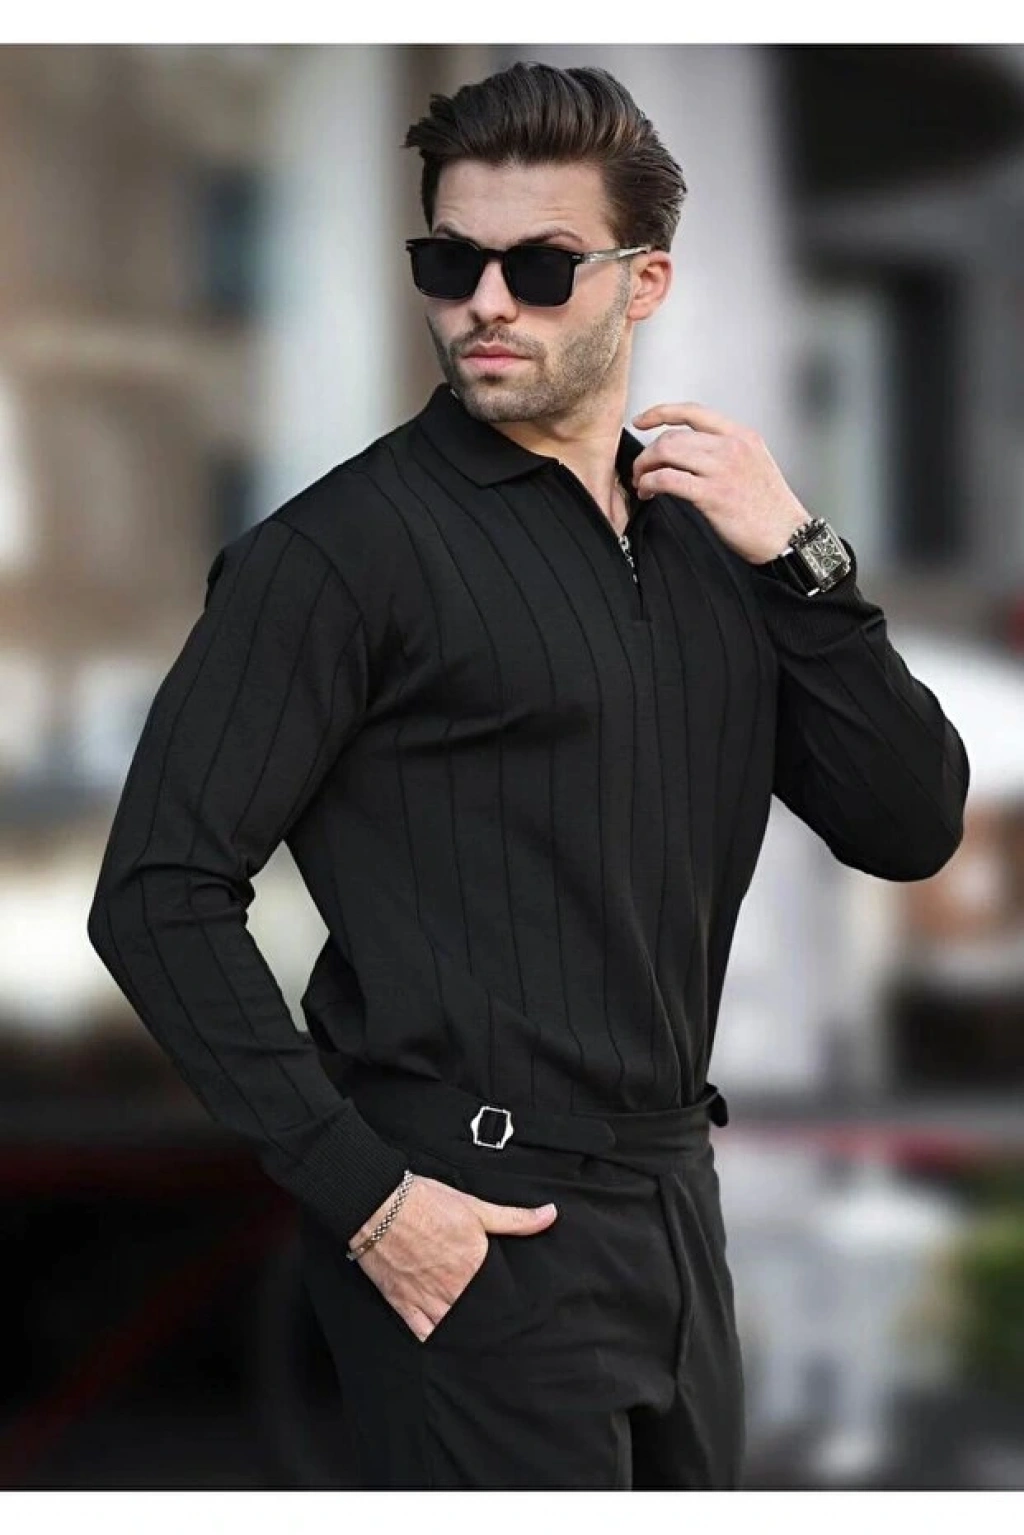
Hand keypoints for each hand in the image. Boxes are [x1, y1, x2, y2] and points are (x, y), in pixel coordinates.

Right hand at [348, 1174, 558, 1342]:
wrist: (380, 1206)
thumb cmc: (426, 1202)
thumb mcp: (476, 1206)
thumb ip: (515, 1218)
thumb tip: (550, 1215)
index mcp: (475, 1265)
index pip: (501, 1296)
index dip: (511, 1304)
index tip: (522, 1314)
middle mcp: (454, 1288)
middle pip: (479, 1316)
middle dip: (490, 1322)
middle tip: (504, 1332)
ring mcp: (427, 1300)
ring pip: (455, 1328)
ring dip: (467, 1334)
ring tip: (481, 1343)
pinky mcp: (403, 1304)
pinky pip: (423, 1333)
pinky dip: (436, 1339)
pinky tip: (446, 1342)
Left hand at [630, 400, 811, 564]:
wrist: (787, 535)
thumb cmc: (769, 508)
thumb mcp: (754, 463)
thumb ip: (725, 451)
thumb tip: (689, 452)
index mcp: (741, 435)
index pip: (693, 412)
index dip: (660, 412)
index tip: (642, 421)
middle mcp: (731, 446)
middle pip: (673, 435)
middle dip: (647, 453)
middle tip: (641, 470)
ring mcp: (722, 469)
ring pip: (666, 452)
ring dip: (645, 468)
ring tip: (643, 483)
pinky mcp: (712, 494)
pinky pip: (667, 479)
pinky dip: (650, 484)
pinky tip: (649, 492)